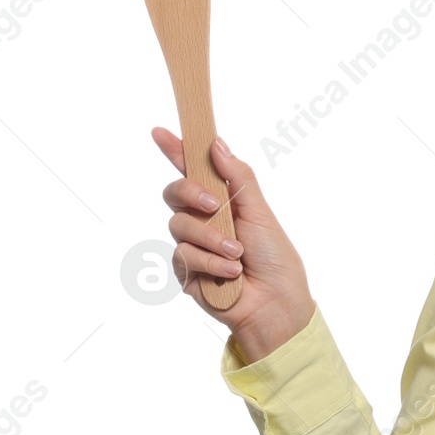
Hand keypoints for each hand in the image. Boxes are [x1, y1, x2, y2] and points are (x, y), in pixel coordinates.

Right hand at [153, 127, 315, 364]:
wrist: (275, 302)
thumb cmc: (274, 256)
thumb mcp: (260, 211)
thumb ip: (238, 177)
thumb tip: (216, 143)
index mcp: (222, 200)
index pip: (193, 170)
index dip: (175, 150)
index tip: (160, 131)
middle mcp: (203, 219)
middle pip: (174, 193)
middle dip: (191, 193)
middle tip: (215, 205)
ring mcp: (192, 245)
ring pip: (179, 225)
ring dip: (212, 238)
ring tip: (238, 253)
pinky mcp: (186, 271)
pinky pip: (184, 256)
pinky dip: (211, 262)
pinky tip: (231, 272)